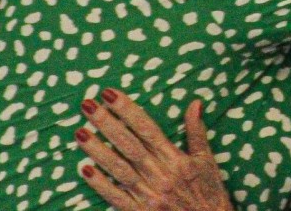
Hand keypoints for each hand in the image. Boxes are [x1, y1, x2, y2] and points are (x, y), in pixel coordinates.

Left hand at [77, 89, 233, 210]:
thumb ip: (197, 132)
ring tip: (80, 132)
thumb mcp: (207, 161)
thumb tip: (195, 103)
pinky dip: (100, 185)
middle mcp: (161, 175)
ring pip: (119, 169)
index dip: (127, 109)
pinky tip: (85, 170)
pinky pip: (117, 198)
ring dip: (98, 150)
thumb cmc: (210, 194)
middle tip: (87, 105)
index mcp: (176, 159)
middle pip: (129, 144)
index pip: (147, 128)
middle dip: (107, 123)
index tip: (109, 93)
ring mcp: (149, 196)